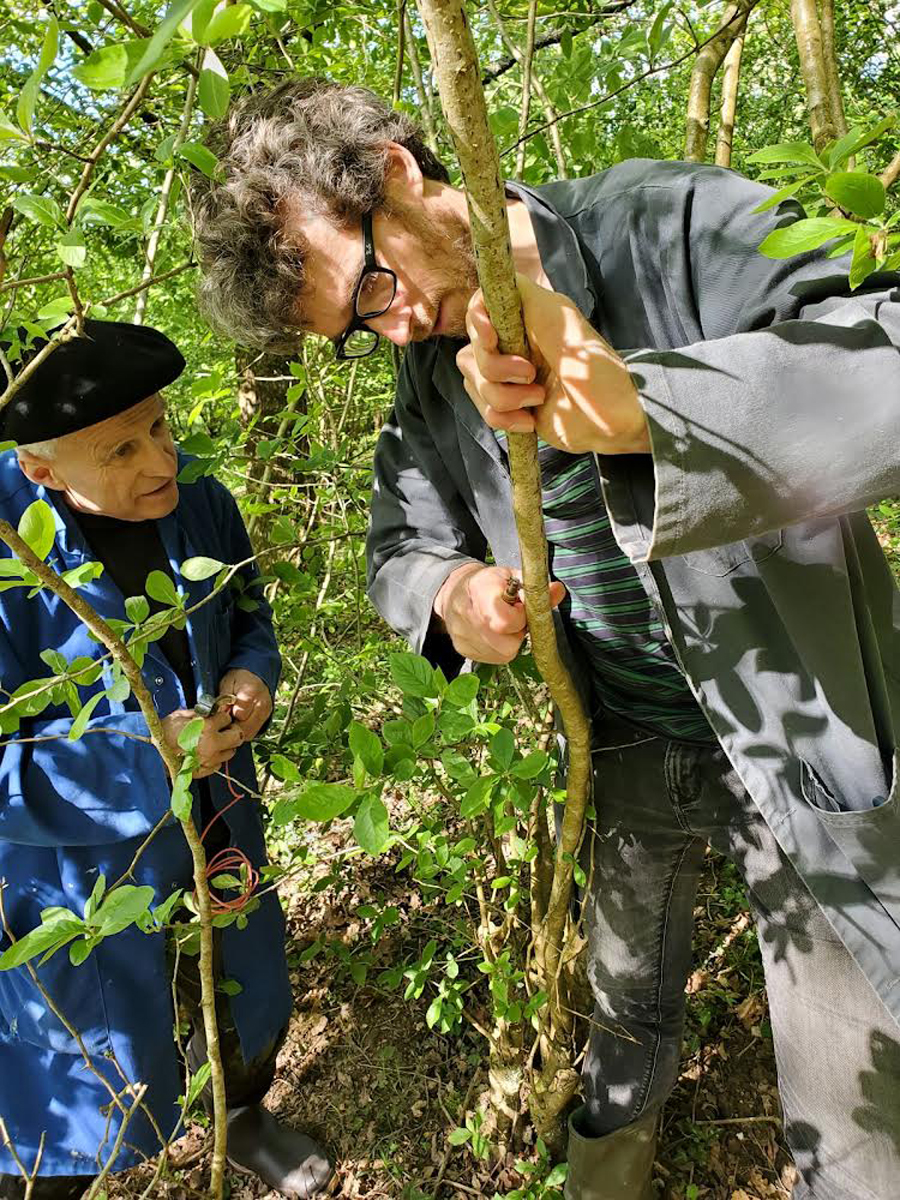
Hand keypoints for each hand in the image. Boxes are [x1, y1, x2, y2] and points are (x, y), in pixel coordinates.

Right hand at [161, 708, 243, 777]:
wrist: (150, 754)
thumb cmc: (161, 734)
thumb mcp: (180, 715)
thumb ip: (199, 713)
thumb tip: (209, 712)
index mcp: (207, 727)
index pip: (227, 718)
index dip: (222, 717)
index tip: (218, 718)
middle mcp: (212, 744)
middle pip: (237, 737)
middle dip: (232, 731)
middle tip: (224, 729)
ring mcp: (209, 759)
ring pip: (230, 752)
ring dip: (225, 746)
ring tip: (214, 742)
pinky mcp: (204, 770)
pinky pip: (218, 764)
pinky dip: (216, 758)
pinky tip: (206, 754)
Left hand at [216, 668, 272, 742]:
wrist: (254, 676)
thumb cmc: (238, 679)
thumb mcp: (227, 683)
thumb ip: (223, 698)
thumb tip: (218, 715)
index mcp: (252, 692)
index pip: (239, 714)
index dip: (227, 716)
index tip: (221, 713)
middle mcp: (262, 704)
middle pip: (244, 727)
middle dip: (231, 727)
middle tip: (223, 720)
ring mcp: (265, 713)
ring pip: (248, 733)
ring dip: (236, 732)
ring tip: (229, 721)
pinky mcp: (265, 719)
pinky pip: (252, 734)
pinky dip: (242, 732)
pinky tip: (236, 724)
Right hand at [434, 563, 564, 663]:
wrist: (454, 592)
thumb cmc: (488, 584)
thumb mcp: (512, 577)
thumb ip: (536, 588)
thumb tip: (558, 591)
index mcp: (481, 592)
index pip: (506, 622)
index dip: (520, 618)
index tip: (519, 608)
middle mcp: (468, 617)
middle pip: (508, 643)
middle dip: (517, 632)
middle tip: (513, 617)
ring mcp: (463, 637)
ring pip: (504, 653)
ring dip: (510, 641)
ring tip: (503, 625)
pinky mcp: (463, 651)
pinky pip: (494, 658)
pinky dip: (499, 648)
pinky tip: (494, 633)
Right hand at [456, 275, 649, 454]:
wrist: (611, 419)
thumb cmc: (596, 369)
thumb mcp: (561, 320)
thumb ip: (525, 295)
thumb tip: (495, 277)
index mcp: (524, 319)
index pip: (478, 310)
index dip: (476, 324)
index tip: (491, 339)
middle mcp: (513, 346)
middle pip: (470, 353)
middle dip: (497, 369)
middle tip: (532, 374)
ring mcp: (510, 379)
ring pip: (475, 384)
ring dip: (505, 397)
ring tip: (539, 399)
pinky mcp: (512, 407)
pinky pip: (485, 412)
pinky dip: (506, 420)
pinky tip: (531, 420)